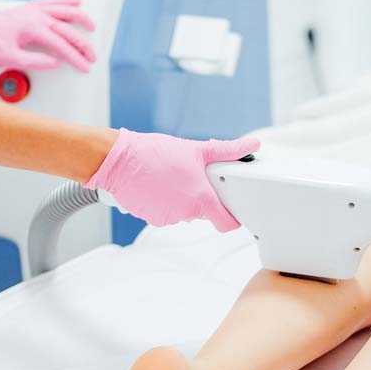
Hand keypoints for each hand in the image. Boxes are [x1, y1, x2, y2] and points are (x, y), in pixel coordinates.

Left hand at [0, 0, 95, 71]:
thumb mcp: (11, 59)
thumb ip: (36, 62)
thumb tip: (55, 63)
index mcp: (32, 28)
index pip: (61, 44)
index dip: (75, 57)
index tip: (84, 66)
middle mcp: (35, 15)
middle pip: (67, 29)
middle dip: (82, 44)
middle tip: (91, 56)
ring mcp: (33, 9)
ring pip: (63, 10)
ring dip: (79, 18)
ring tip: (91, 26)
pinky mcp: (30, 8)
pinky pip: (52, 2)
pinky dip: (65, 1)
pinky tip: (75, 2)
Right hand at [85, 130, 260, 231]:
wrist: (118, 161)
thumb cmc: (153, 154)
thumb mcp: (196, 149)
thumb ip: (227, 150)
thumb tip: (252, 146)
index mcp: (201, 199)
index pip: (227, 223)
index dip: (232, 216)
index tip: (231, 207)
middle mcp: (186, 213)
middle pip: (205, 213)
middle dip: (203, 197)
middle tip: (193, 176)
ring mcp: (168, 218)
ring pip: (185, 212)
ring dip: (183, 198)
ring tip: (172, 177)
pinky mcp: (153, 218)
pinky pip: (167, 212)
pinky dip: (166, 201)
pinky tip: (159, 184)